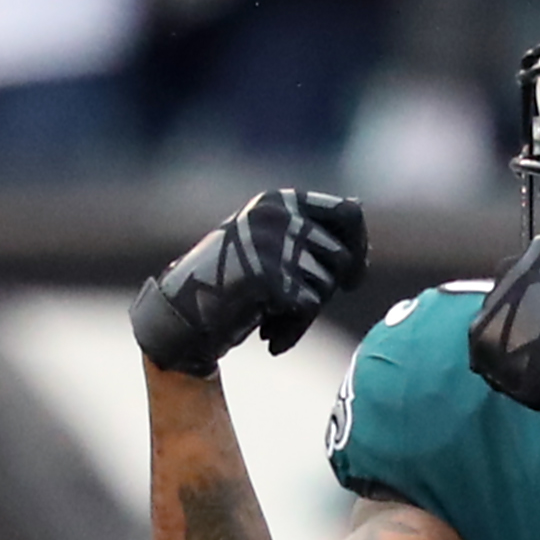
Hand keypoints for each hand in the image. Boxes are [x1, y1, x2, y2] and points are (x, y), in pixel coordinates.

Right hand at [129, 189, 366, 373]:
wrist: (181, 315)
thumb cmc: (229, 286)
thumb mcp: (269, 246)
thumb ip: (307, 231)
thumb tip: (357, 208)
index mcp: (280, 201)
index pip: (349, 213)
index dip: (358, 248)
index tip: (352, 280)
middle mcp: (278, 214)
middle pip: (341, 257)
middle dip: (326, 291)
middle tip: (299, 311)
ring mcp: (271, 242)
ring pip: (326, 285)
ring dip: (306, 315)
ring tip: (273, 323)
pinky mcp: (266, 273)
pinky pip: (307, 307)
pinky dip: (293, 330)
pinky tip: (269, 338)